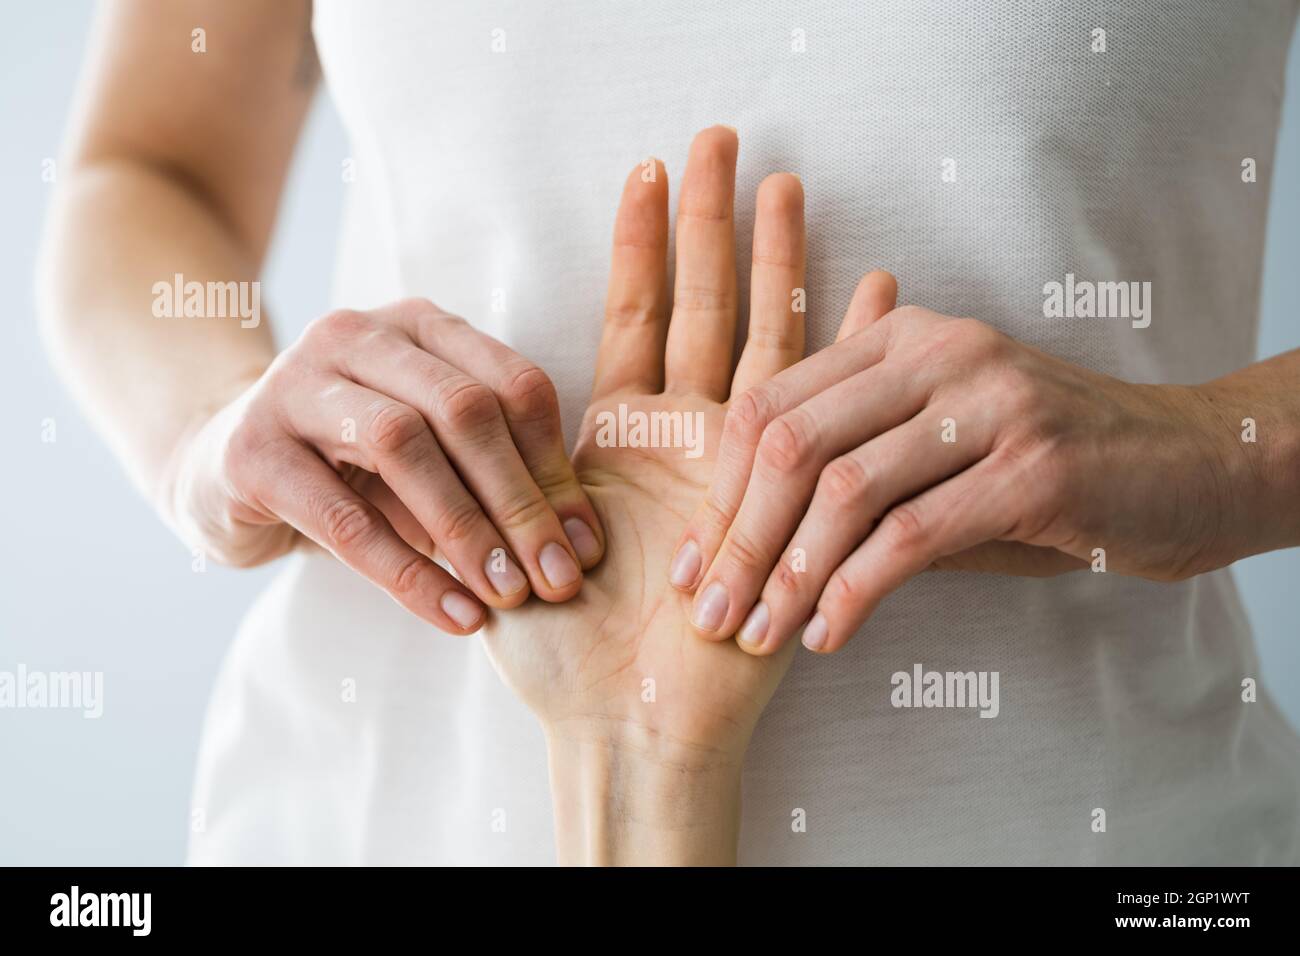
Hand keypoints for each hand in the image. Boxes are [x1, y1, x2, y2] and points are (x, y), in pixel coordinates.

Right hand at [157, 299, 603, 633]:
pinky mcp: (250, 450)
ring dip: (466, 529)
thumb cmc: (352, 464)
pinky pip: (342, 518)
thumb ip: (492, 474)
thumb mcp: (428, 451)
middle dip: (521, 501)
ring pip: (402, 445)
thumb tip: (577, 543)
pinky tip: (454, 614)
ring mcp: (295, 385)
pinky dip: (407, 573)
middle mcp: (357, 336)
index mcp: (418, 326)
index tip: (586, 543)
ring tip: (508, 596)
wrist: (219, 466)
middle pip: (464, 409)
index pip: (513, 383)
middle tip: (557, 578)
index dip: (557, 467)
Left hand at [480, 127, 817, 862]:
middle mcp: (683, 435)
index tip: (648, 171)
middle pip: (703, 304)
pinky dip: (854, 349)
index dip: (641, 242)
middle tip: (724, 141)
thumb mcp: (511, 529)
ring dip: (783, 263)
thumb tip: (481, 384)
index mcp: (614, 435)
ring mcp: (741, 461)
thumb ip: (515, 457)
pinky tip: (882, 292)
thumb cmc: (560, 645)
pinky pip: (826, 408)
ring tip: (793, 187)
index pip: (634, 312)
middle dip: (712, 223)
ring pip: (766, 337)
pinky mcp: (786, 496)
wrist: (627, 721)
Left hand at [673, 300, 1262, 654]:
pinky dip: (856, 592)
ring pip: (845, 490)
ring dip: (789, 575)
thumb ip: (864, 468)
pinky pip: (913, 536)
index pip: (770, 402)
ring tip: (759, 634)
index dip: (718, 486)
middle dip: (738, 538)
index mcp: (902, 338)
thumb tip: (758, 543)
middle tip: (709, 612)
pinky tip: (829, 634)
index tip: (691, 559)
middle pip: (792, 442)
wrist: (1192, 463)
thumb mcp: (944, 445)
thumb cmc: (1049, 463)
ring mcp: (989, 405)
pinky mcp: (1034, 468)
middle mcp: (939, 354)